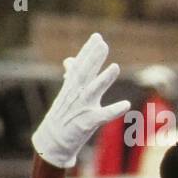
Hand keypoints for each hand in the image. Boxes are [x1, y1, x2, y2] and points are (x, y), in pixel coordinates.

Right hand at [32, 33, 130, 168]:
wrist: (52, 140)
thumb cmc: (63, 115)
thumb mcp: (67, 94)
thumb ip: (72, 76)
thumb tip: (71, 60)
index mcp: (73, 87)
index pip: (81, 65)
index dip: (89, 51)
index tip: (97, 37)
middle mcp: (76, 94)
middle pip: (85, 73)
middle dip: (93, 58)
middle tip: (102, 43)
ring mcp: (81, 108)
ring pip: (93, 91)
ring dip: (104, 79)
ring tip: (115, 67)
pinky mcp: (86, 123)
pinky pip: (102, 116)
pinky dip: (113, 110)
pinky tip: (125, 105)